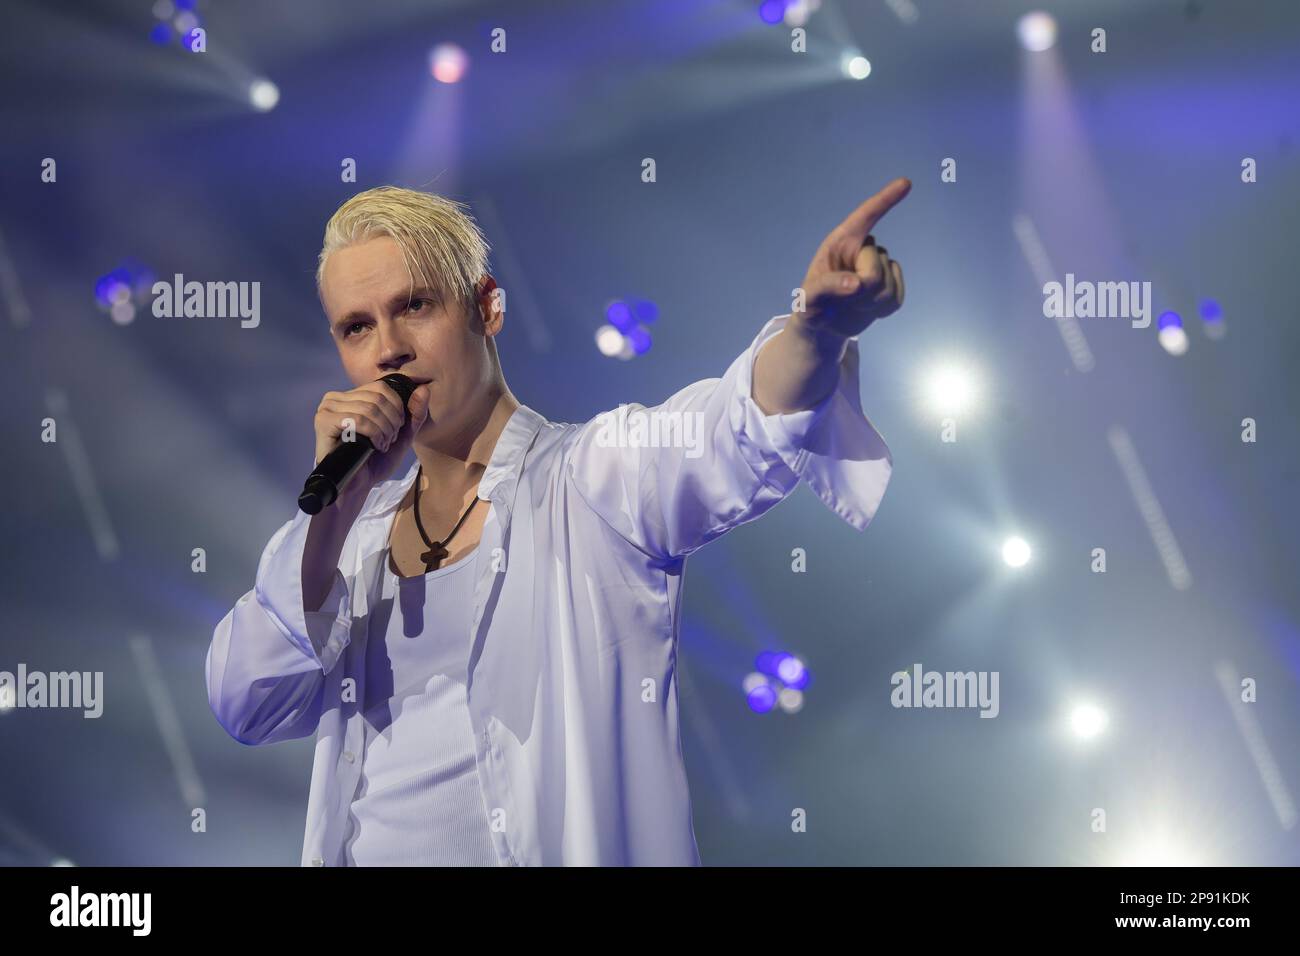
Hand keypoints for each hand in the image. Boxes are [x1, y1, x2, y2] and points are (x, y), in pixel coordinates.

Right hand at [312, 379, 430, 499]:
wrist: (356, 486)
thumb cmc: (374, 462)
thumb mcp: (402, 435)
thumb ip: (415, 413)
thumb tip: (423, 389)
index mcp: (350, 397)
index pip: (381, 387)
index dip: (397, 409)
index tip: (396, 430)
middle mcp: (335, 398)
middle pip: (377, 397)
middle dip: (391, 422)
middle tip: (389, 440)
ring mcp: (327, 409)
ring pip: (369, 408)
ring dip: (383, 431)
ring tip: (381, 446)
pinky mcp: (323, 422)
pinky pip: (357, 419)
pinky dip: (373, 434)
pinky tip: (373, 447)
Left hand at [794, 177, 909, 338]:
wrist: (824, 328)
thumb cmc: (811, 307)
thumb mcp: (808, 298)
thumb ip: (828, 287)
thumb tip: (858, 283)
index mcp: (841, 243)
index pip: (866, 217)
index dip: (885, 200)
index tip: (905, 183)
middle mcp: (862, 250)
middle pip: (876, 267)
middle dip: (862, 289)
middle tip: (841, 300)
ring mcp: (879, 267)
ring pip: (888, 285)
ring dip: (869, 303)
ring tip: (851, 305)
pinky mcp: (891, 286)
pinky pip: (898, 296)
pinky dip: (883, 309)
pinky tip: (867, 309)